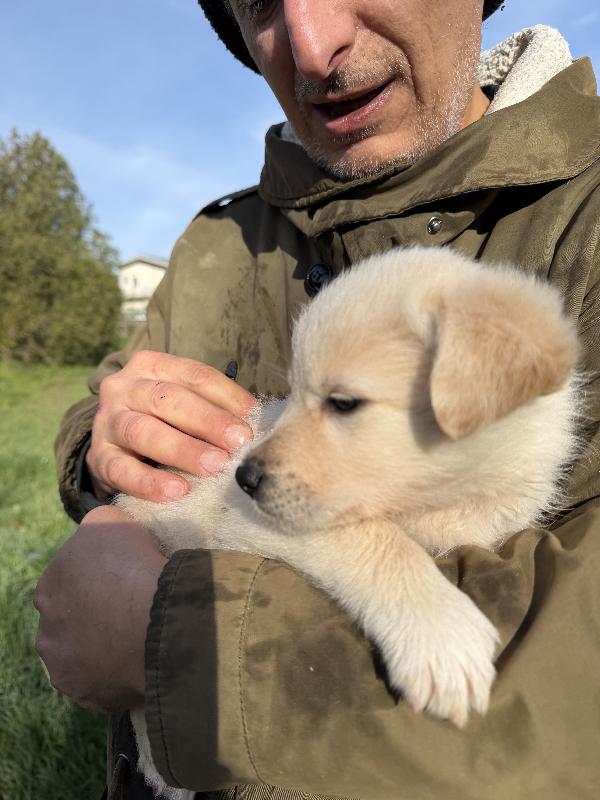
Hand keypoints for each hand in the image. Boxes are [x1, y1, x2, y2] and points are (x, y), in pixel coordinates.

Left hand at [33, 505, 166, 711]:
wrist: (155, 619)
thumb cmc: (133, 566)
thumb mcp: (110, 522)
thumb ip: (95, 527)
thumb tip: (98, 531)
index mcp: (47, 589)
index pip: (67, 584)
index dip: (96, 581)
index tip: (122, 582)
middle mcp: (45, 632)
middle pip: (71, 622)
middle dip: (94, 618)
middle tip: (130, 612)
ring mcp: (62, 667)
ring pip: (82, 656)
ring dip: (102, 648)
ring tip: (137, 638)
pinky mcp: (85, 694)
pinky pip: (101, 683)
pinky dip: (115, 674)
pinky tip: (138, 660)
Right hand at [87, 351, 255, 500]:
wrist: (114, 445)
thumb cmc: (164, 420)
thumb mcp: (184, 404)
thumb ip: (213, 407)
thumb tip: (255, 422)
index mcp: (151, 365)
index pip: (193, 374)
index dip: (225, 394)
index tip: (253, 416)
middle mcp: (124, 387)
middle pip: (167, 399)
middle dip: (207, 421)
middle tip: (239, 442)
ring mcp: (107, 422)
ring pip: (142, 431)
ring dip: (182, 449)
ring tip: (214, 466)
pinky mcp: (98, 458)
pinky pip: (121, 470)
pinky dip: (150, 482)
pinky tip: (178, 491)